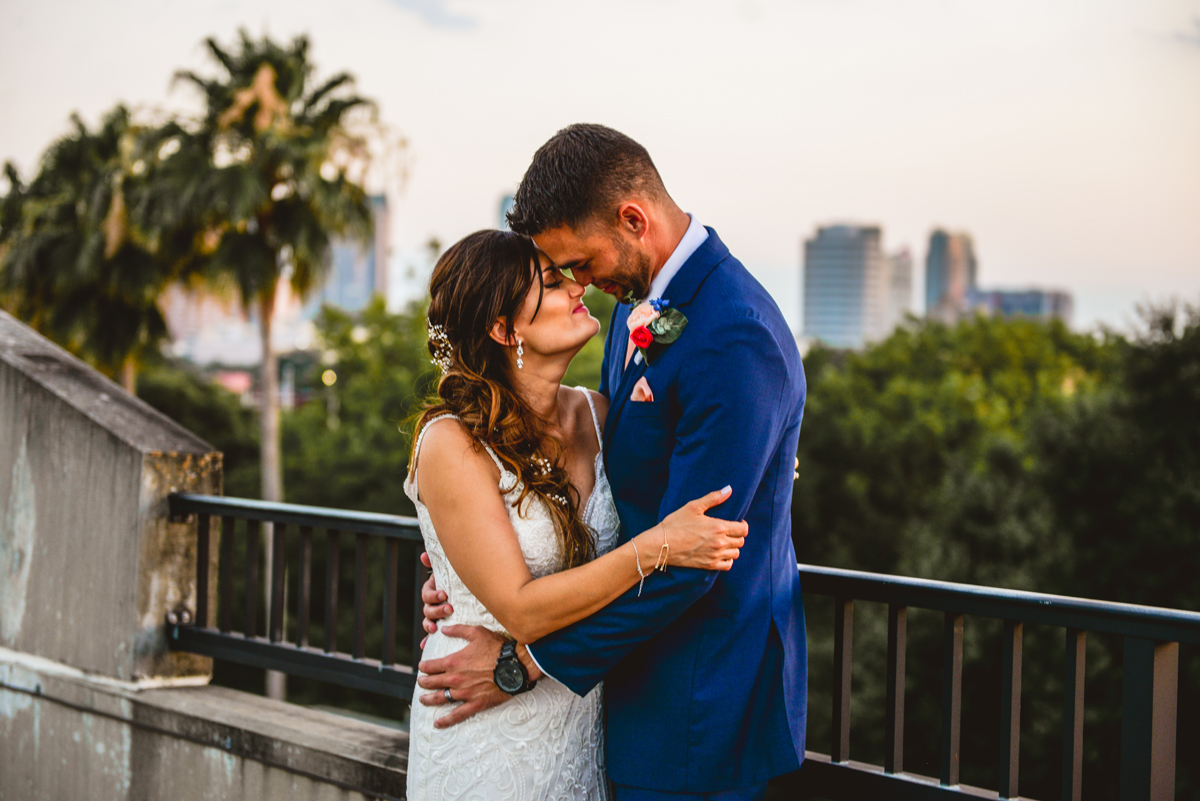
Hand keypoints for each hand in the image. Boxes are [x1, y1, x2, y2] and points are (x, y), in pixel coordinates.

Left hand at [416, 625, 541, 727]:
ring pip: (440, 698)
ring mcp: (464, 693)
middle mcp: (455, 679)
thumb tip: (444, 629)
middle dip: (423, 682)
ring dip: (429, 699)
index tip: (422, 667)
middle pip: (432, 683)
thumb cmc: (497, 648)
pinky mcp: (474, 704)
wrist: (515, 665)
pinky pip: (457, 715)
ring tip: (423, 699)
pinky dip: (446, 720)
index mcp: (454, 662)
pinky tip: (437, 723)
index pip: (431, 666)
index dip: (424, 667)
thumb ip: (458, 630)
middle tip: (421, 682)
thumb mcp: (477, 633)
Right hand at [419, 552, 452, 648]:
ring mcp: (436, 615)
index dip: (433, 595)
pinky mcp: (441, 625)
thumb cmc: (458, 581)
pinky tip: (424, 645)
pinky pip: (431, 634)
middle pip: (427, 609)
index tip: (444, 594)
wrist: (470, 592)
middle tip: (449, 609)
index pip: (427, 594)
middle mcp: (432, 604)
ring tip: (437, 627)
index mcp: (433, 591)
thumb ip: (437, 563)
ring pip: (428, 621)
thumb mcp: (450, 571)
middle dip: (437, 609)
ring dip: (430, 624)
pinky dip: (426, 639)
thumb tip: (423, 555)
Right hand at [659, 485, 747, 570]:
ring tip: (724, 541)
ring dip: (733, 547)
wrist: (661, 544)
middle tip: (728, 531)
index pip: (743, 529)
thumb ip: (713, 498)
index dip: (742, 525)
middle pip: (741, 541)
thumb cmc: (675, 524)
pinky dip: (728, 559)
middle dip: (737, 535)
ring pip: (736, 553)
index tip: (736, 522)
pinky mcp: (709, 565)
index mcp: (719, 527)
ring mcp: (715, 555)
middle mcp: (720, 543)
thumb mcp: (693, 507)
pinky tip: (721, 553)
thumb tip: (728, 489)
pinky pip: (728, 565)